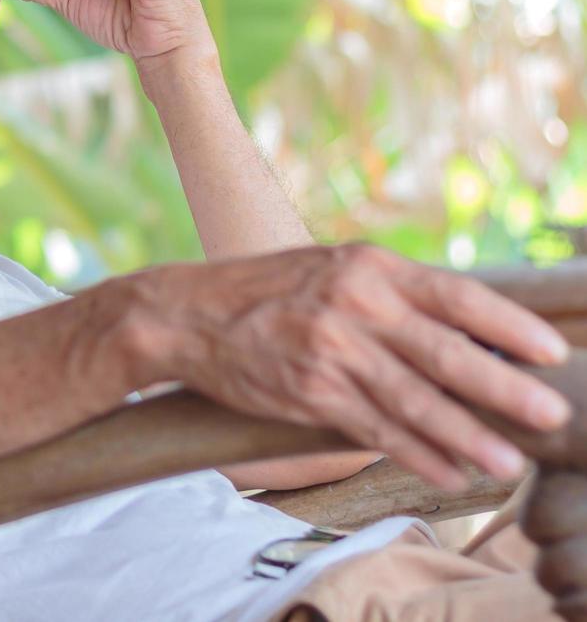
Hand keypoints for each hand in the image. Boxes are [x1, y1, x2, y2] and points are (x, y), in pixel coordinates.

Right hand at [130, 243, 573, 491]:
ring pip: (414, 401)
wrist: (186, 314)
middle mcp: (353, 305)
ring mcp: (330, 351)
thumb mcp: (333, 270)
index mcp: (368, 267)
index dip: (507, 326)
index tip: (550, 351)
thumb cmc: (268, 291)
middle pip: (445, 353)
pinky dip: (416, 454)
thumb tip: (468, 335)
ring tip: (507, 460)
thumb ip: (392, 294)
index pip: (455, 295)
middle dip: (504, 389)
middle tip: (549, 413)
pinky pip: (374, 429)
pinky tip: (448, 470)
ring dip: (467, 436)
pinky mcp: (308, 392)